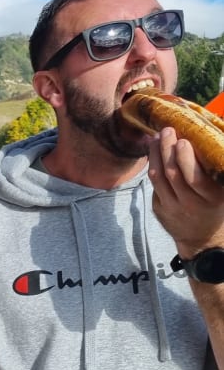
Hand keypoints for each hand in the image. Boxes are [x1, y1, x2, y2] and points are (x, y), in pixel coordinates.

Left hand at [147, 127, 223, 254]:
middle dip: (167, 149)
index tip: (183, 140)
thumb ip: (214, 172)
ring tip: (157, 138)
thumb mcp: (222, 192)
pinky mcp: (158, 208)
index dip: (186, 158)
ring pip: (157, 178)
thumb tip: (208, 141)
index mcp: (210, 198)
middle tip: (166, 130)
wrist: (201, 238)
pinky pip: (153, 184)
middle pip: (171, 173)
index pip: (194, 178)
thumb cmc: (215, 207)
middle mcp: (189, 204)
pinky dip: (152, 165)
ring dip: (155, 154)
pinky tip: (154, 152)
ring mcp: (171, 207)